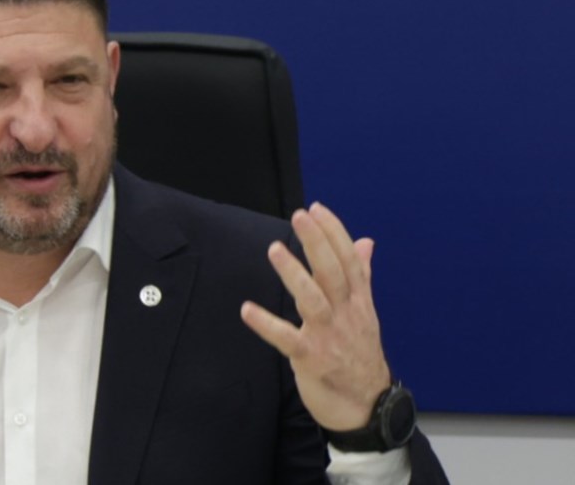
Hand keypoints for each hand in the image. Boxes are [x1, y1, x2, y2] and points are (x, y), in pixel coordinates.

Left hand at [240, 202, 391, 430]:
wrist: (368, 407)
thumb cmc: (361, 354)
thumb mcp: (365, 313)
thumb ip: (362, 275)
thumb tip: (366, 242)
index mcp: (358, 301)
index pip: (349, 260)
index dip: (334, 233)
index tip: (317, 208)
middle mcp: (346, 314)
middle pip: (333, 272)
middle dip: (318, 242)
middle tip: (300, 215)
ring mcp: (329, 337)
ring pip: (313, 300)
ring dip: (294, 274)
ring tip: (275, 249)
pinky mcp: (311, 359)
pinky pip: (288, 339)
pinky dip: (268, 324)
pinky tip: (247, 310)